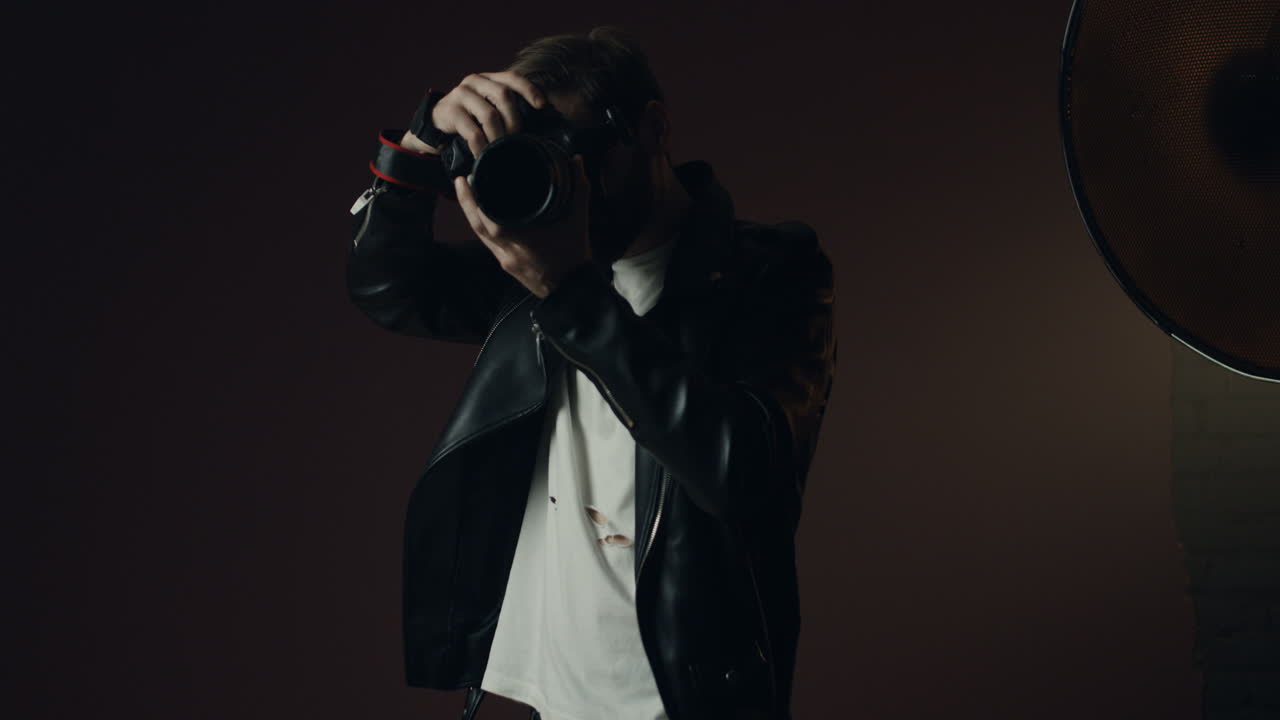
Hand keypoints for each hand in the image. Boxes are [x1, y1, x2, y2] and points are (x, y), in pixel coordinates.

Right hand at [400, 71, 549, 155]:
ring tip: (500, 150)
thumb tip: (537, 128)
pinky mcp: (450, 110)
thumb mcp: (488, 109)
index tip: (542, 106)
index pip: (512, 78)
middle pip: (504, 95)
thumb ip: (505, 111)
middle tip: (515, 139)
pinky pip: (472, 131)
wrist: (437, 126)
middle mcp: (475, 82)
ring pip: (489, 115)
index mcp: (489, 79)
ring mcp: (461, 94)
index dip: (529, 90)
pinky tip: (483, 155)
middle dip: (514, 120)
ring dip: (498, 136)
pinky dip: (481, 146)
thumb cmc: (470, 119)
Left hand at [454, 153, 592, 298]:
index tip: (468, 179)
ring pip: (480, 235)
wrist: (572, 289)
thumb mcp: (578, 220)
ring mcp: (505, 260)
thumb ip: (578, 188)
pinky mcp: (506, 265)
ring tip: (467, 192)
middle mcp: (508, 251)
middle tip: (460, 180)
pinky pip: (488, 242)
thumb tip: (577, 160)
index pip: (489, 220)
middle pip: (478, 226)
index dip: (474, 200)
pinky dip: (483, 226)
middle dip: (466, 202)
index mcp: (522, 239)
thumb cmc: (574, 257)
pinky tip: (482, 214)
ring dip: (472, 214)